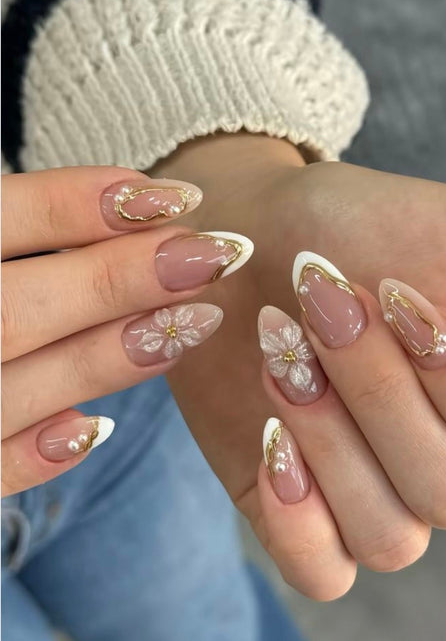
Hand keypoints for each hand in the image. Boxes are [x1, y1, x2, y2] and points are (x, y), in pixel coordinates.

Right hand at [1, 166, 252, 495]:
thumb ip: (19, 227)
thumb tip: (122, 204)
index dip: (84, 203)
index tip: (178, 198)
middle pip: (17, 305)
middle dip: (121, 278)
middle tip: (216, 255)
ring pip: (12, 385)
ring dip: (108, 356)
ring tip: (195, 321)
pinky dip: (29, 456)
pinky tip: (92, 433)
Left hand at [152, 133, 445, 598]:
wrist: (251, 244)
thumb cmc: (355, 227)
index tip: (397, 295)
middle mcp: (443, 458)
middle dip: (377, 393)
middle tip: (321, 310)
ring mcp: (370, 491)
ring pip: (388, 537)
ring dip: (330, 440)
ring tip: (281, 357)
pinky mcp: (298, 510)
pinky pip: (322, 571)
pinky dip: (297, 520)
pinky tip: (271, 441)